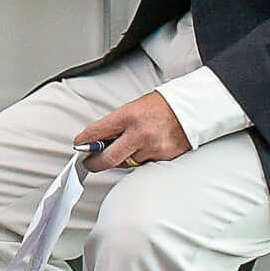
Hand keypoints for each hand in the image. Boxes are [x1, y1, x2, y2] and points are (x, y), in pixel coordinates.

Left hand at [76, 90, 192, 167]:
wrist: (191, 108)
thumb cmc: (160, 106)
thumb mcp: (132, 108)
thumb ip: (115, 124)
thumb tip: (97, 140)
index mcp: (128, 116)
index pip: (96, 132)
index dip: (83, 142)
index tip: (78, 146)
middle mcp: (139, 134)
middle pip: (108, 159)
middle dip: (94, 163)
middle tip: (89, 163)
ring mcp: (152, 147)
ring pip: (126, 163)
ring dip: (122, 159)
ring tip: (129, 145)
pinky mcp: (163, 158)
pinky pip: (143, 164)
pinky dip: (140, 159)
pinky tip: (146, 147)